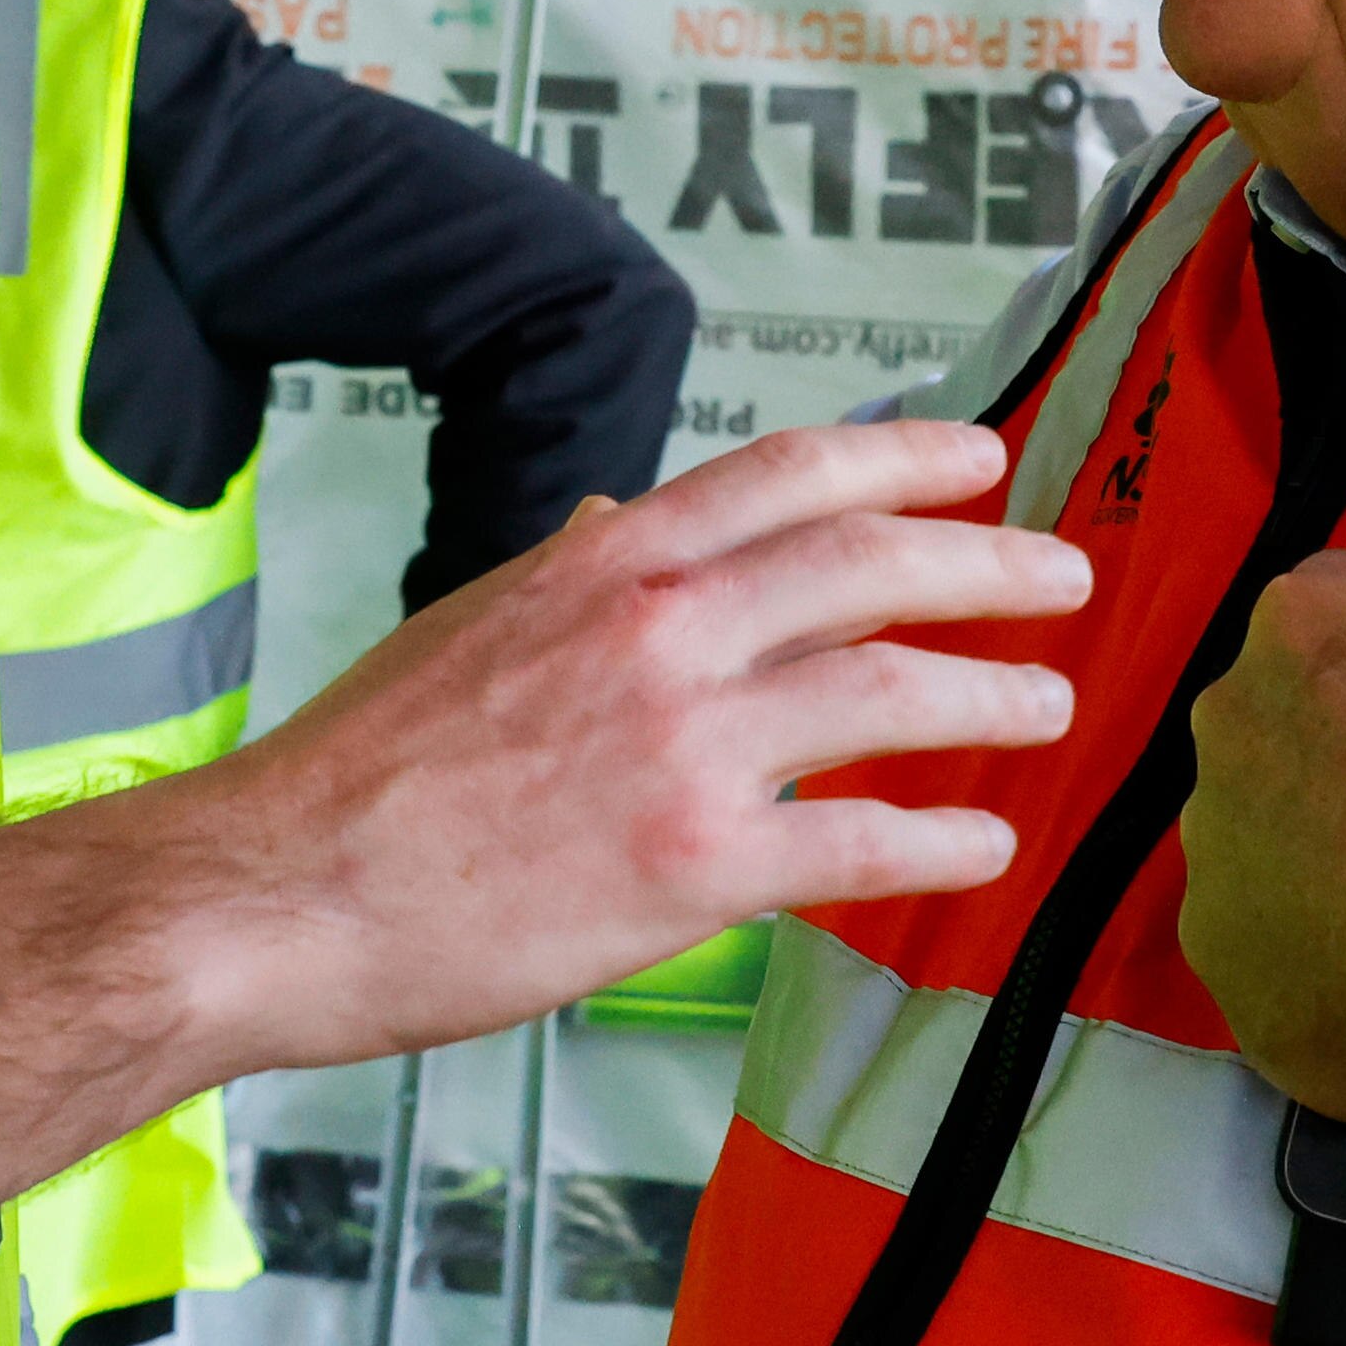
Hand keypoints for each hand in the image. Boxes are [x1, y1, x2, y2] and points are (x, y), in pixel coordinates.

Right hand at [188, 418, 1086, 1072]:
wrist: (282, 889)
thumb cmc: (361, 771)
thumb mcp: (471, 622)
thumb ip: (573, 573)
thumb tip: (625, 519)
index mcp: (607, 562)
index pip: (793, 474)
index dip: (908, 456)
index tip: (982, 458)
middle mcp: (660, 632)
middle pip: (872, 566)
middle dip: (991, 563)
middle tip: (1063, 576)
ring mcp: (683, 746)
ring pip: (892, 696)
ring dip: (993, 694)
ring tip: (1048, 703)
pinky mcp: (691, 868)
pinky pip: (858, 843)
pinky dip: (940, 837)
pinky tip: (983, 842)